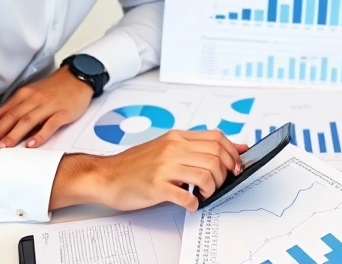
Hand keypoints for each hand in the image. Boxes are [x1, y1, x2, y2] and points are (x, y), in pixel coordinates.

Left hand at [0, 66, 92, 148]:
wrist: (78, 78)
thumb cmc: (54, 88)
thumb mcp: (29, 93)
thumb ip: (10, 107)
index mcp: (25, 95)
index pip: (6, 112)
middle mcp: (34, 100)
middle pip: (14, 117)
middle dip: (0, 131)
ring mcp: (49, 106)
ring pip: (28, 121)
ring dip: (15, 134)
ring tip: (4, 146)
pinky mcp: (63, 113)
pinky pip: (50, 125)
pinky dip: (40, 135)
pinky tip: (32, 144)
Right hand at [49, 130, 249, 211]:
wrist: (105, 175)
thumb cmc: (136, 165)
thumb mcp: (167, 147)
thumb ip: (195, 147)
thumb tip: (231, 148)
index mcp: (177, 138)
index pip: (217, 138)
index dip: (232, 153)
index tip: (236, 166)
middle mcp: (172, 149)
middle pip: (216, 156)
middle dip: (225, 173)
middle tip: (220, 184)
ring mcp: (164, 167)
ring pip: (206, 174)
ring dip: (212, 188)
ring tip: (204, 194)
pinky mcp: (156, 186)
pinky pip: (186, 196)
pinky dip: (194, 203)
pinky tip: (190, 204)